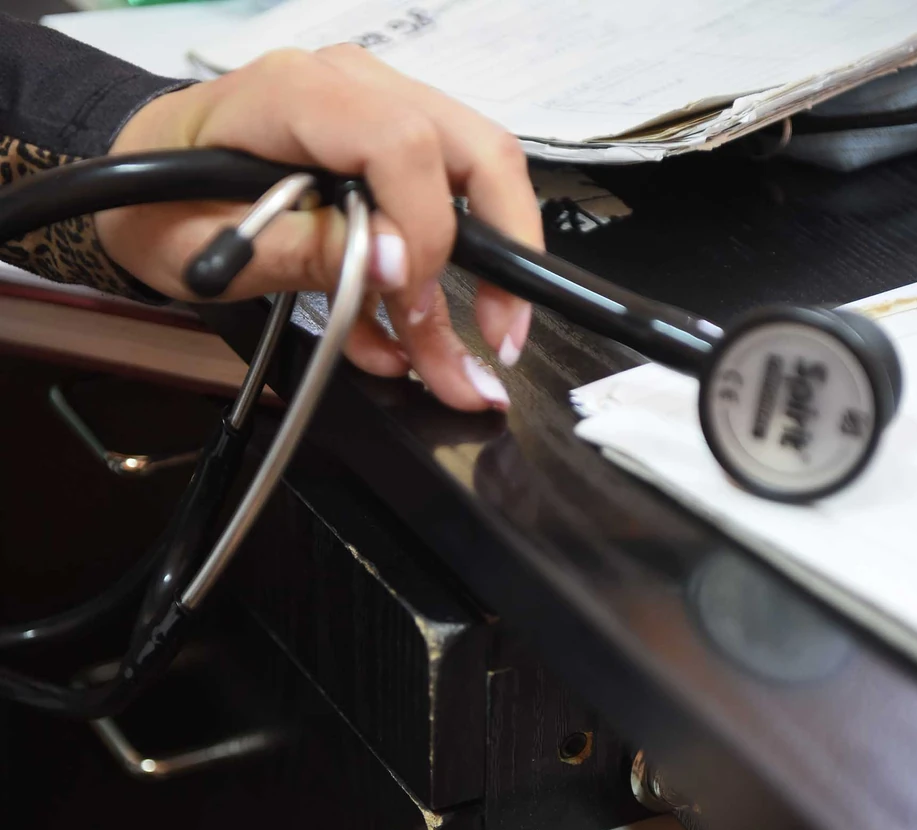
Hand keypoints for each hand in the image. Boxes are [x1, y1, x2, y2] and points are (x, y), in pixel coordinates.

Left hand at [96, 46, 542, 412]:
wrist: (135, 189)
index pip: (404, 146)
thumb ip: (305, 251)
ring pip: (472, 189)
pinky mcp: (380, 161)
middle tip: (502, 338)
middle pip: (476, 152)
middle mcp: (354, 91)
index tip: (409, 300)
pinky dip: (425, 295)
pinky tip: (401, 349)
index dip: (424, 230)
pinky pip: (436, 218)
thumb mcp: (208, 246)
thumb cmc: (156, 205)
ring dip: (475, 293)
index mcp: (298, 97)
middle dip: (505, 252)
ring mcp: (375, 119)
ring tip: (458, 375)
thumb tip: (395, 265)